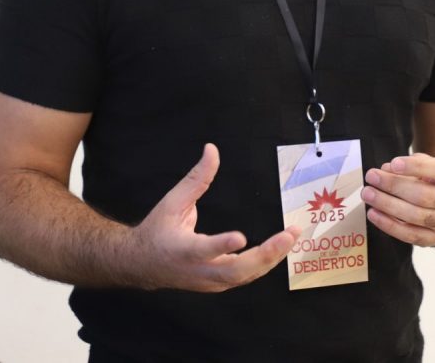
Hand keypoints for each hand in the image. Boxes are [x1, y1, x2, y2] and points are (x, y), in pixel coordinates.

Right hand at [128, 143, 299, 291]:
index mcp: (182, 249)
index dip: (221, 245)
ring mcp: (209, 282)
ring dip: (271, 259)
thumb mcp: (172, 201)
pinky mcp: (218, 285)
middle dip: (265, 254)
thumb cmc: (157, 230)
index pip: (203, 249)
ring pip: (244, 277)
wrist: (142, 264)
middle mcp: (198, 270)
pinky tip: (281, 248)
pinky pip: (245, 277)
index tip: (240, 236)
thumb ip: (196, 178)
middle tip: (288, 235)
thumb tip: (212, 149)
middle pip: (234, 271)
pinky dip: (264, 263)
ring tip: (292, 237)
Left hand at [361, 153, 434, 246]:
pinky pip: (410, 235)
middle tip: (371, 177)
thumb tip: (386, 169)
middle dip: (394, 186)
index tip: (394, 163)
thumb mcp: (428, 165)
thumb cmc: (432, 179)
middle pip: (424, 195)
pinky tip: (373, 214)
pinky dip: (389, 225)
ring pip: (416, 216)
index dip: (417, 167)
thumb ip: (410, 164)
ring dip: (388, 205)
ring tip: (368, 194)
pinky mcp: (434, 238)